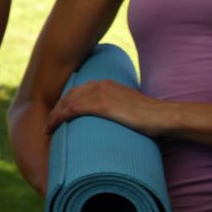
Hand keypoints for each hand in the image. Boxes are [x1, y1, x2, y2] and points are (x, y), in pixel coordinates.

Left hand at [45, 79, 160, 134]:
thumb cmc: (153, 116)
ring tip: (48, 128)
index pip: (79, 90)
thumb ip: (121, 108)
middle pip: (69, 95)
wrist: (163, 116)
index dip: (66, 102)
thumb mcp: (132, 106)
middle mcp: (102, 85)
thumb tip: (119, 121)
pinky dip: (57, 118)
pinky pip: (70, 110)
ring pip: (66, 102)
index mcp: (109, 83)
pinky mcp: (101, 106)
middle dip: (56, 109)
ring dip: (53, 115)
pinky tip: (51, 127)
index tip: (59, 115)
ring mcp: (101, 94)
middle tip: (50, 124)